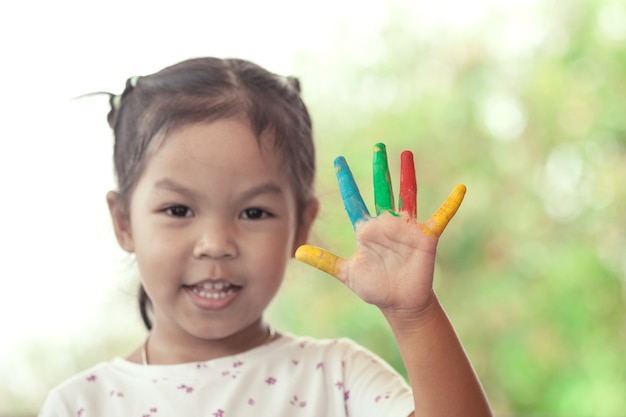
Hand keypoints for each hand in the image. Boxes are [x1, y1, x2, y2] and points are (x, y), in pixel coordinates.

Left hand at [295, 143, 465, 314]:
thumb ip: (324, 261)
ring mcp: (406, 228)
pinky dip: (451, 204)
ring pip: (407, 196)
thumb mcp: (346, 273)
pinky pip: (441, 217)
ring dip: (407, 176)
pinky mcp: (425, 237)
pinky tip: (460, 189)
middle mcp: (386, 223)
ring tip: (406, 155)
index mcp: (366, 229)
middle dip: (379, 168)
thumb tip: (296, 253)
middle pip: (381, 190)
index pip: (354, 199)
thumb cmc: (374, 287)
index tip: (338, 160)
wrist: (398, 303)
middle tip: (378, 146)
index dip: (346, 181)